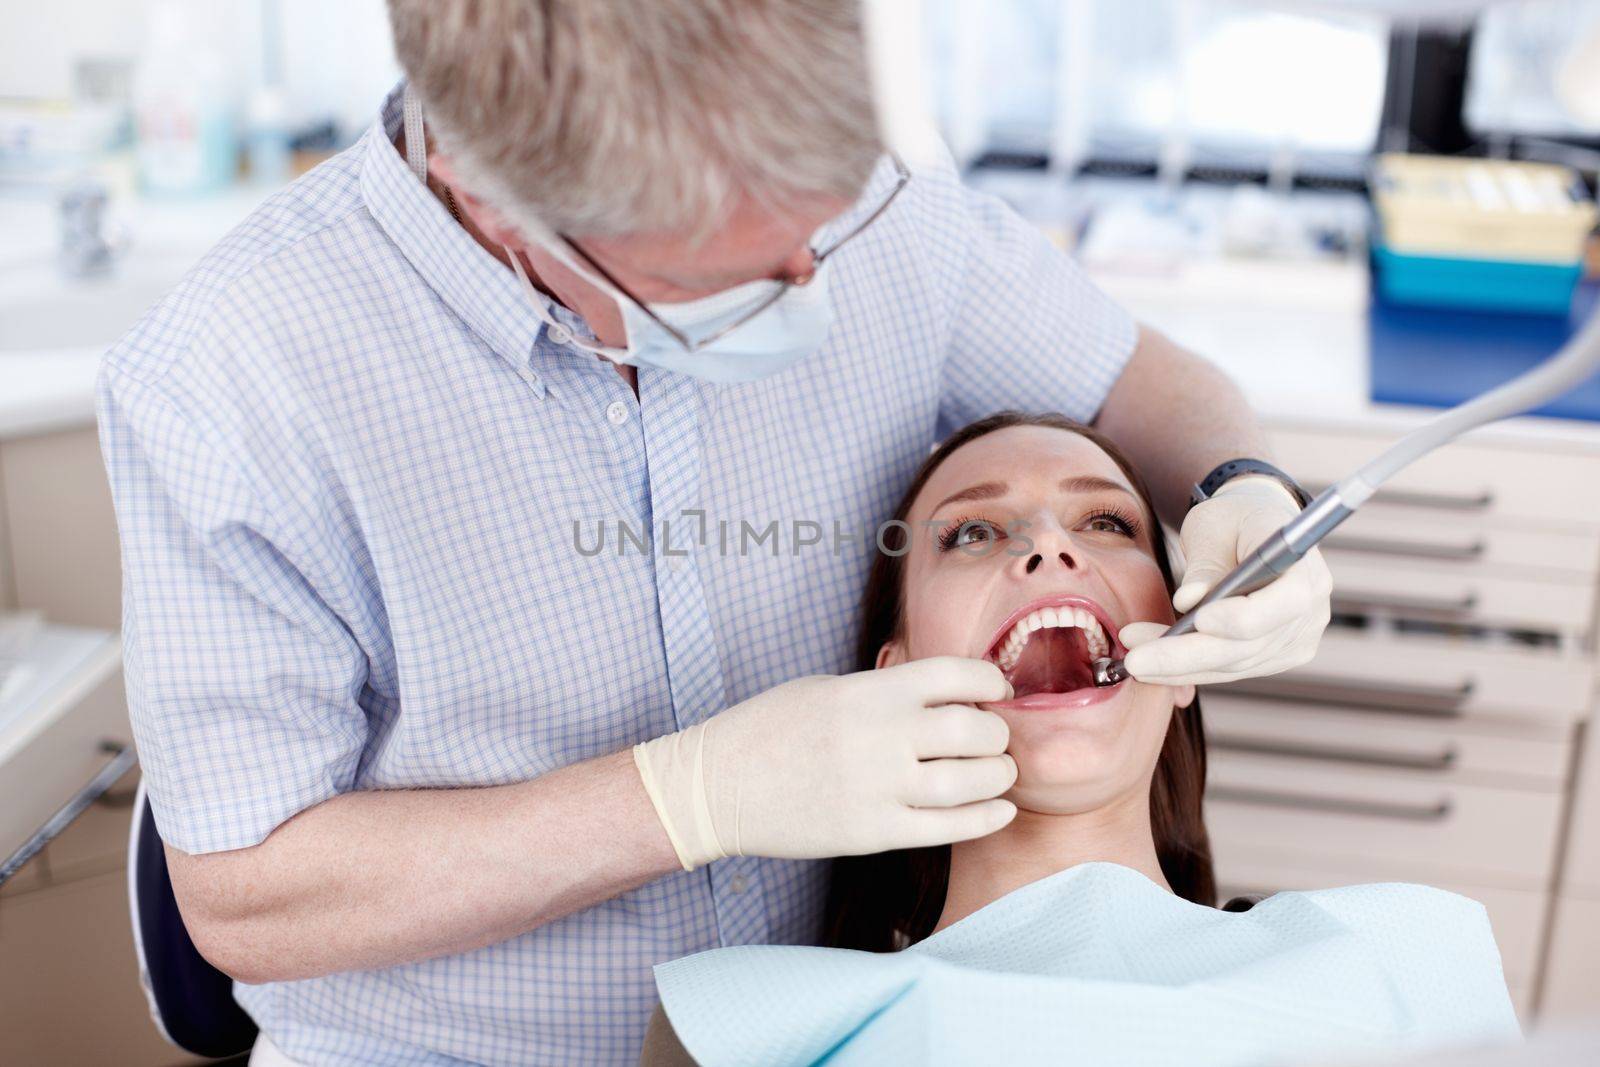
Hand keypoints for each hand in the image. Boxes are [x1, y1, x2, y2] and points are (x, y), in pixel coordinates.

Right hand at [632, 657, 1018, 868]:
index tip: (997, 691)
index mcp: (869, 692)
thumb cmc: (770, 729)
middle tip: (994, 738)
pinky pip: (948, 828)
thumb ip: (887, 690)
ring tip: (997, 773)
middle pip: (974, 731)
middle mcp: (880, 737)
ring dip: (998, 776)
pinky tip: (998, 810)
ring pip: (970, 782)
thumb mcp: (828, 688)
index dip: (990, 682)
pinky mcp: (872, 833)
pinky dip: (985, 818)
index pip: (956, 675)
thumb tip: (948, 697)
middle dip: (997, 734)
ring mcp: (877, 788)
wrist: (717, 786)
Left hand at [1118, 476, 1332, 685]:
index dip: (1243, 617)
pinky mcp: (1273, 656)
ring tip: (1132, 658)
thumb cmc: (1233, 518)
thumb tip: (1188, 601)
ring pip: (1232, 664)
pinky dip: (1188, 670)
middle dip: (1186, 655)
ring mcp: (1295, 640)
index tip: (1199, 619)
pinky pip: (1228, 669)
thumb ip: (1205, 565)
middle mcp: (1310, 612)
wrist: (1253, 529)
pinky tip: (1152, 666)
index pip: (1284, 604)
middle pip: (1248, 645)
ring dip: (1178, 666)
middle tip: (1135, 661)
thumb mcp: (1215, 524)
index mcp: (1305, 569)